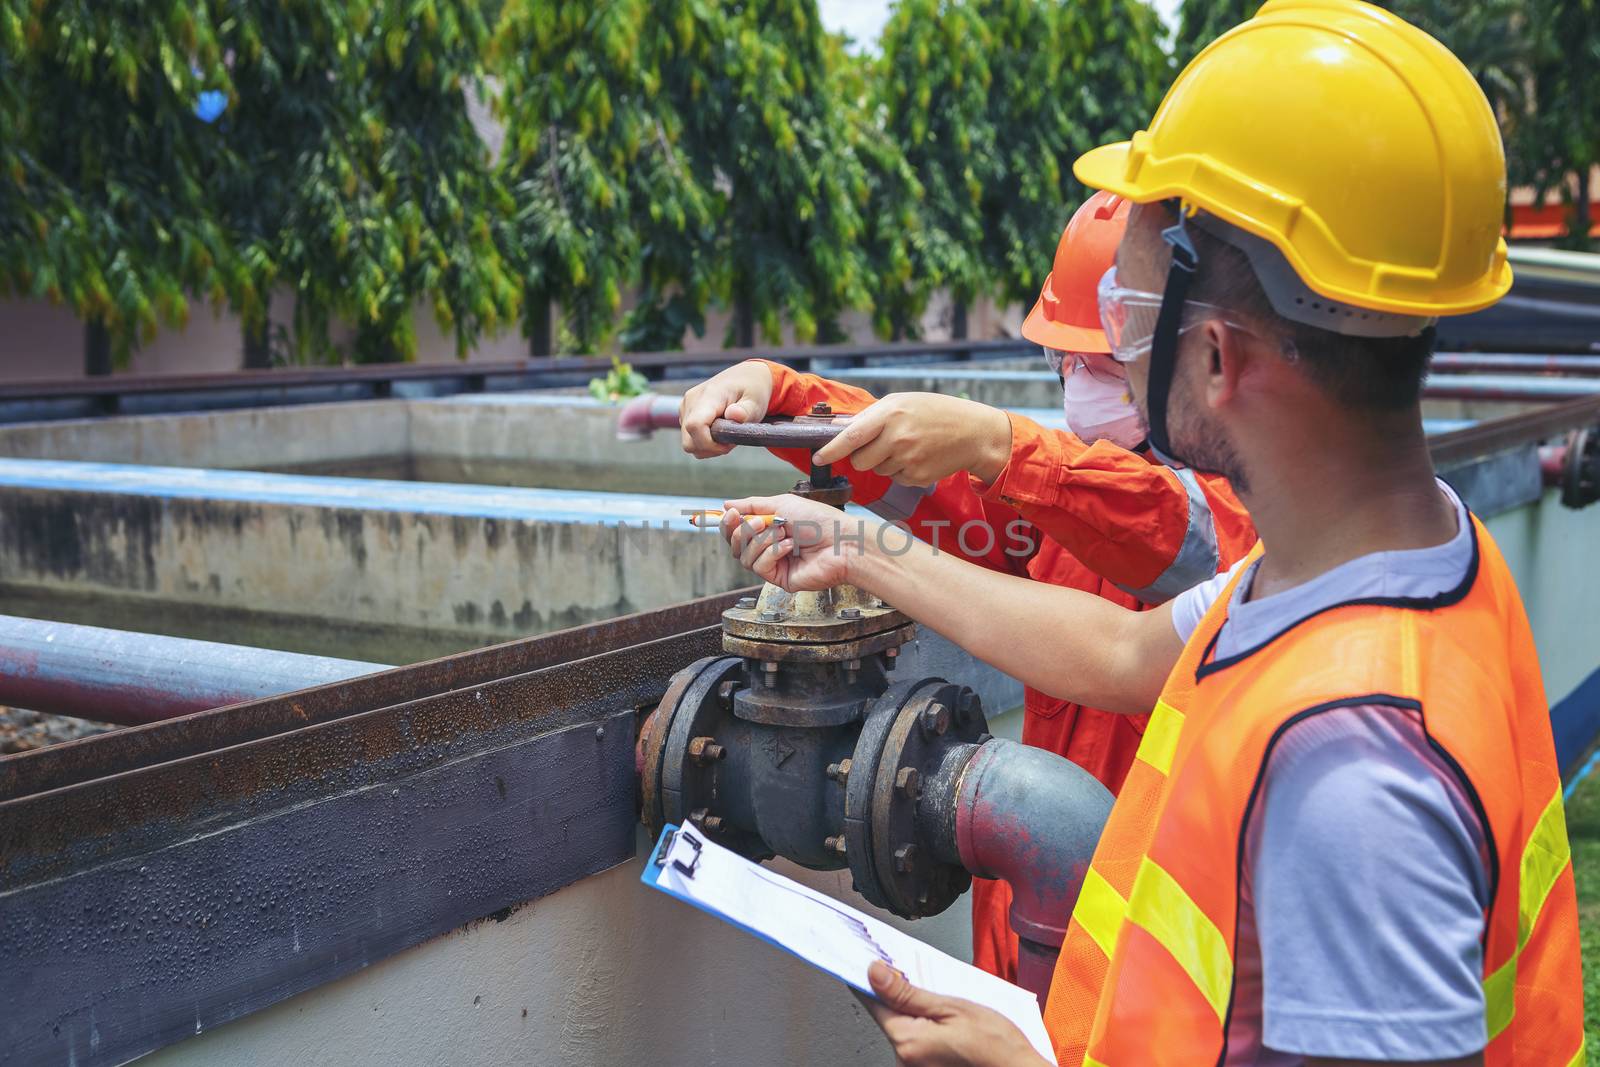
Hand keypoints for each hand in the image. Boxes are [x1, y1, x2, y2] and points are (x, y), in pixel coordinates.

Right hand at [680, 361, 774, 457]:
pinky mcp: (685, 413)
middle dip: (710, 449)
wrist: (744, 377)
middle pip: (688, 442)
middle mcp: (691, 400)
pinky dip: (705, 441)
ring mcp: (685, 407)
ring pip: (689, 443)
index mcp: (709, 395)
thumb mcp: (756, 401)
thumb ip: (746, 411)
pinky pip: (690, 438)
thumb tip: (733, 415)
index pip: (695, 426)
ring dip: (708, 446)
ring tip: (726, 433)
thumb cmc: (752, 391)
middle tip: (731, 441)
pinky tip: (719, 430)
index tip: (728, 444)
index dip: (709, 444)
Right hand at [720, 494, 893, 591]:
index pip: (738, 529)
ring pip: (745, 557)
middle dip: (742, 531)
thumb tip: (727, 504)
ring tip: (781, 532)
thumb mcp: (783, 503)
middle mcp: (770, 546)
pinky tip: (789, 547)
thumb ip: (753, 505)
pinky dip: (772, 553)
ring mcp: (775, 564)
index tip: (730, 514)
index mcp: (770, 528)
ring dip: (761, 541)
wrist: (842, 541)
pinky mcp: (780, 579)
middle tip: (759, 522)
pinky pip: (760, 567)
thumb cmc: (821, 521)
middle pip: (736, 545)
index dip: (729, 523)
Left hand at [812, 393, 1012, 486]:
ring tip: (908, 446)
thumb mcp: (902, 402)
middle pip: (860, 462)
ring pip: (878, 471)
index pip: (851, 437)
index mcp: (891, 414)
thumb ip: (871, 416)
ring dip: (885, 462)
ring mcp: (908, 460)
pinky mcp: (917, 477)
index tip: (817, 459)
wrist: (974, 432)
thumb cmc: (935, 412)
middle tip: (879, 446)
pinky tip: (919, 456)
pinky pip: (895, 479)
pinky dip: (902, 470)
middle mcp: (898, 438)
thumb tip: (838, 430)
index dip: (831, 451)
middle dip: (862, 457)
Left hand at [855, 960, 1051, 1066]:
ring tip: (944, 1006)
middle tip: (923, 978)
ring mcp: (914, 1066)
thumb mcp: (952, 1007)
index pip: (872, 1001)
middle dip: (900, 994)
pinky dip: (924, 1026)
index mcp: (907, 1041)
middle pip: (888, 1014)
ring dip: (915, 1011)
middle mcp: (905, 1059)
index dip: (870, 977)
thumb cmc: (995, 1044)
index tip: (868, 959)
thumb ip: (908, 993)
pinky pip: (915, 1039)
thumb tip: (874, 973)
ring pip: (902, 1026)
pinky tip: (946, 1022)